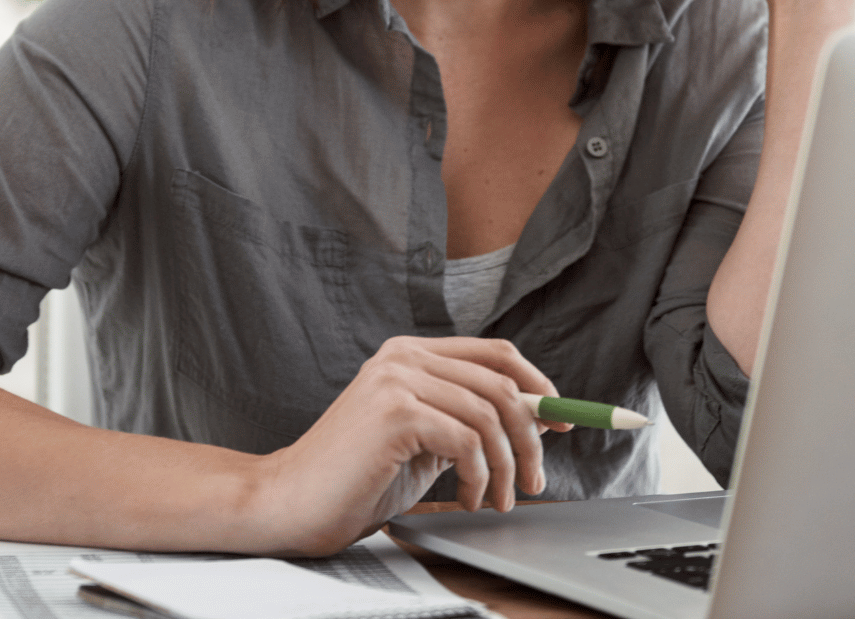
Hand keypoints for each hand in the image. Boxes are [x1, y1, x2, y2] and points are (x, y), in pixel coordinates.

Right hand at [246, 336, 571, 554]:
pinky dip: (480, 476)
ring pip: (491, 414)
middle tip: (534, 480)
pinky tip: (468, 499)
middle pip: (503, 383)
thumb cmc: (357, 477)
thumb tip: (538, 418)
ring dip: (507, 466)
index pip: (497, 354)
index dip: (539, 386)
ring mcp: (398, 379)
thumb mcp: (425, 440)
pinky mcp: (395, 412)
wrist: (292, 501)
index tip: (562, 423)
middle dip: (531, 437)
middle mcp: (405, 356)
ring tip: (496, 499)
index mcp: (412, 353)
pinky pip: (468, 440)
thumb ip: (468, 420)